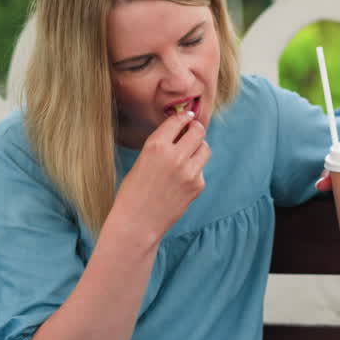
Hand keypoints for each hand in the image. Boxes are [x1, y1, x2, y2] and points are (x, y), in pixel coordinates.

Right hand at [110, 111, 209, 242]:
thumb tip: (180, 131)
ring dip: (199, 147)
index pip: (178, 121)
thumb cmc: (133, 192)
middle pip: (198, 131)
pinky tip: (182, 179)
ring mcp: (189, 171)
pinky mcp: (197, 185)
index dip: (183, 117)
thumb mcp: (142, 161)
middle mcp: (175, 156)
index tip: (187, 116)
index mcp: (156, 146)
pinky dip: (195, 170)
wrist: (137, 222)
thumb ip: (161, 146)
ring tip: (189, 154)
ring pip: (205, 148)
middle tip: (193, 131)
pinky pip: (201, 169)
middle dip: (195, 129)